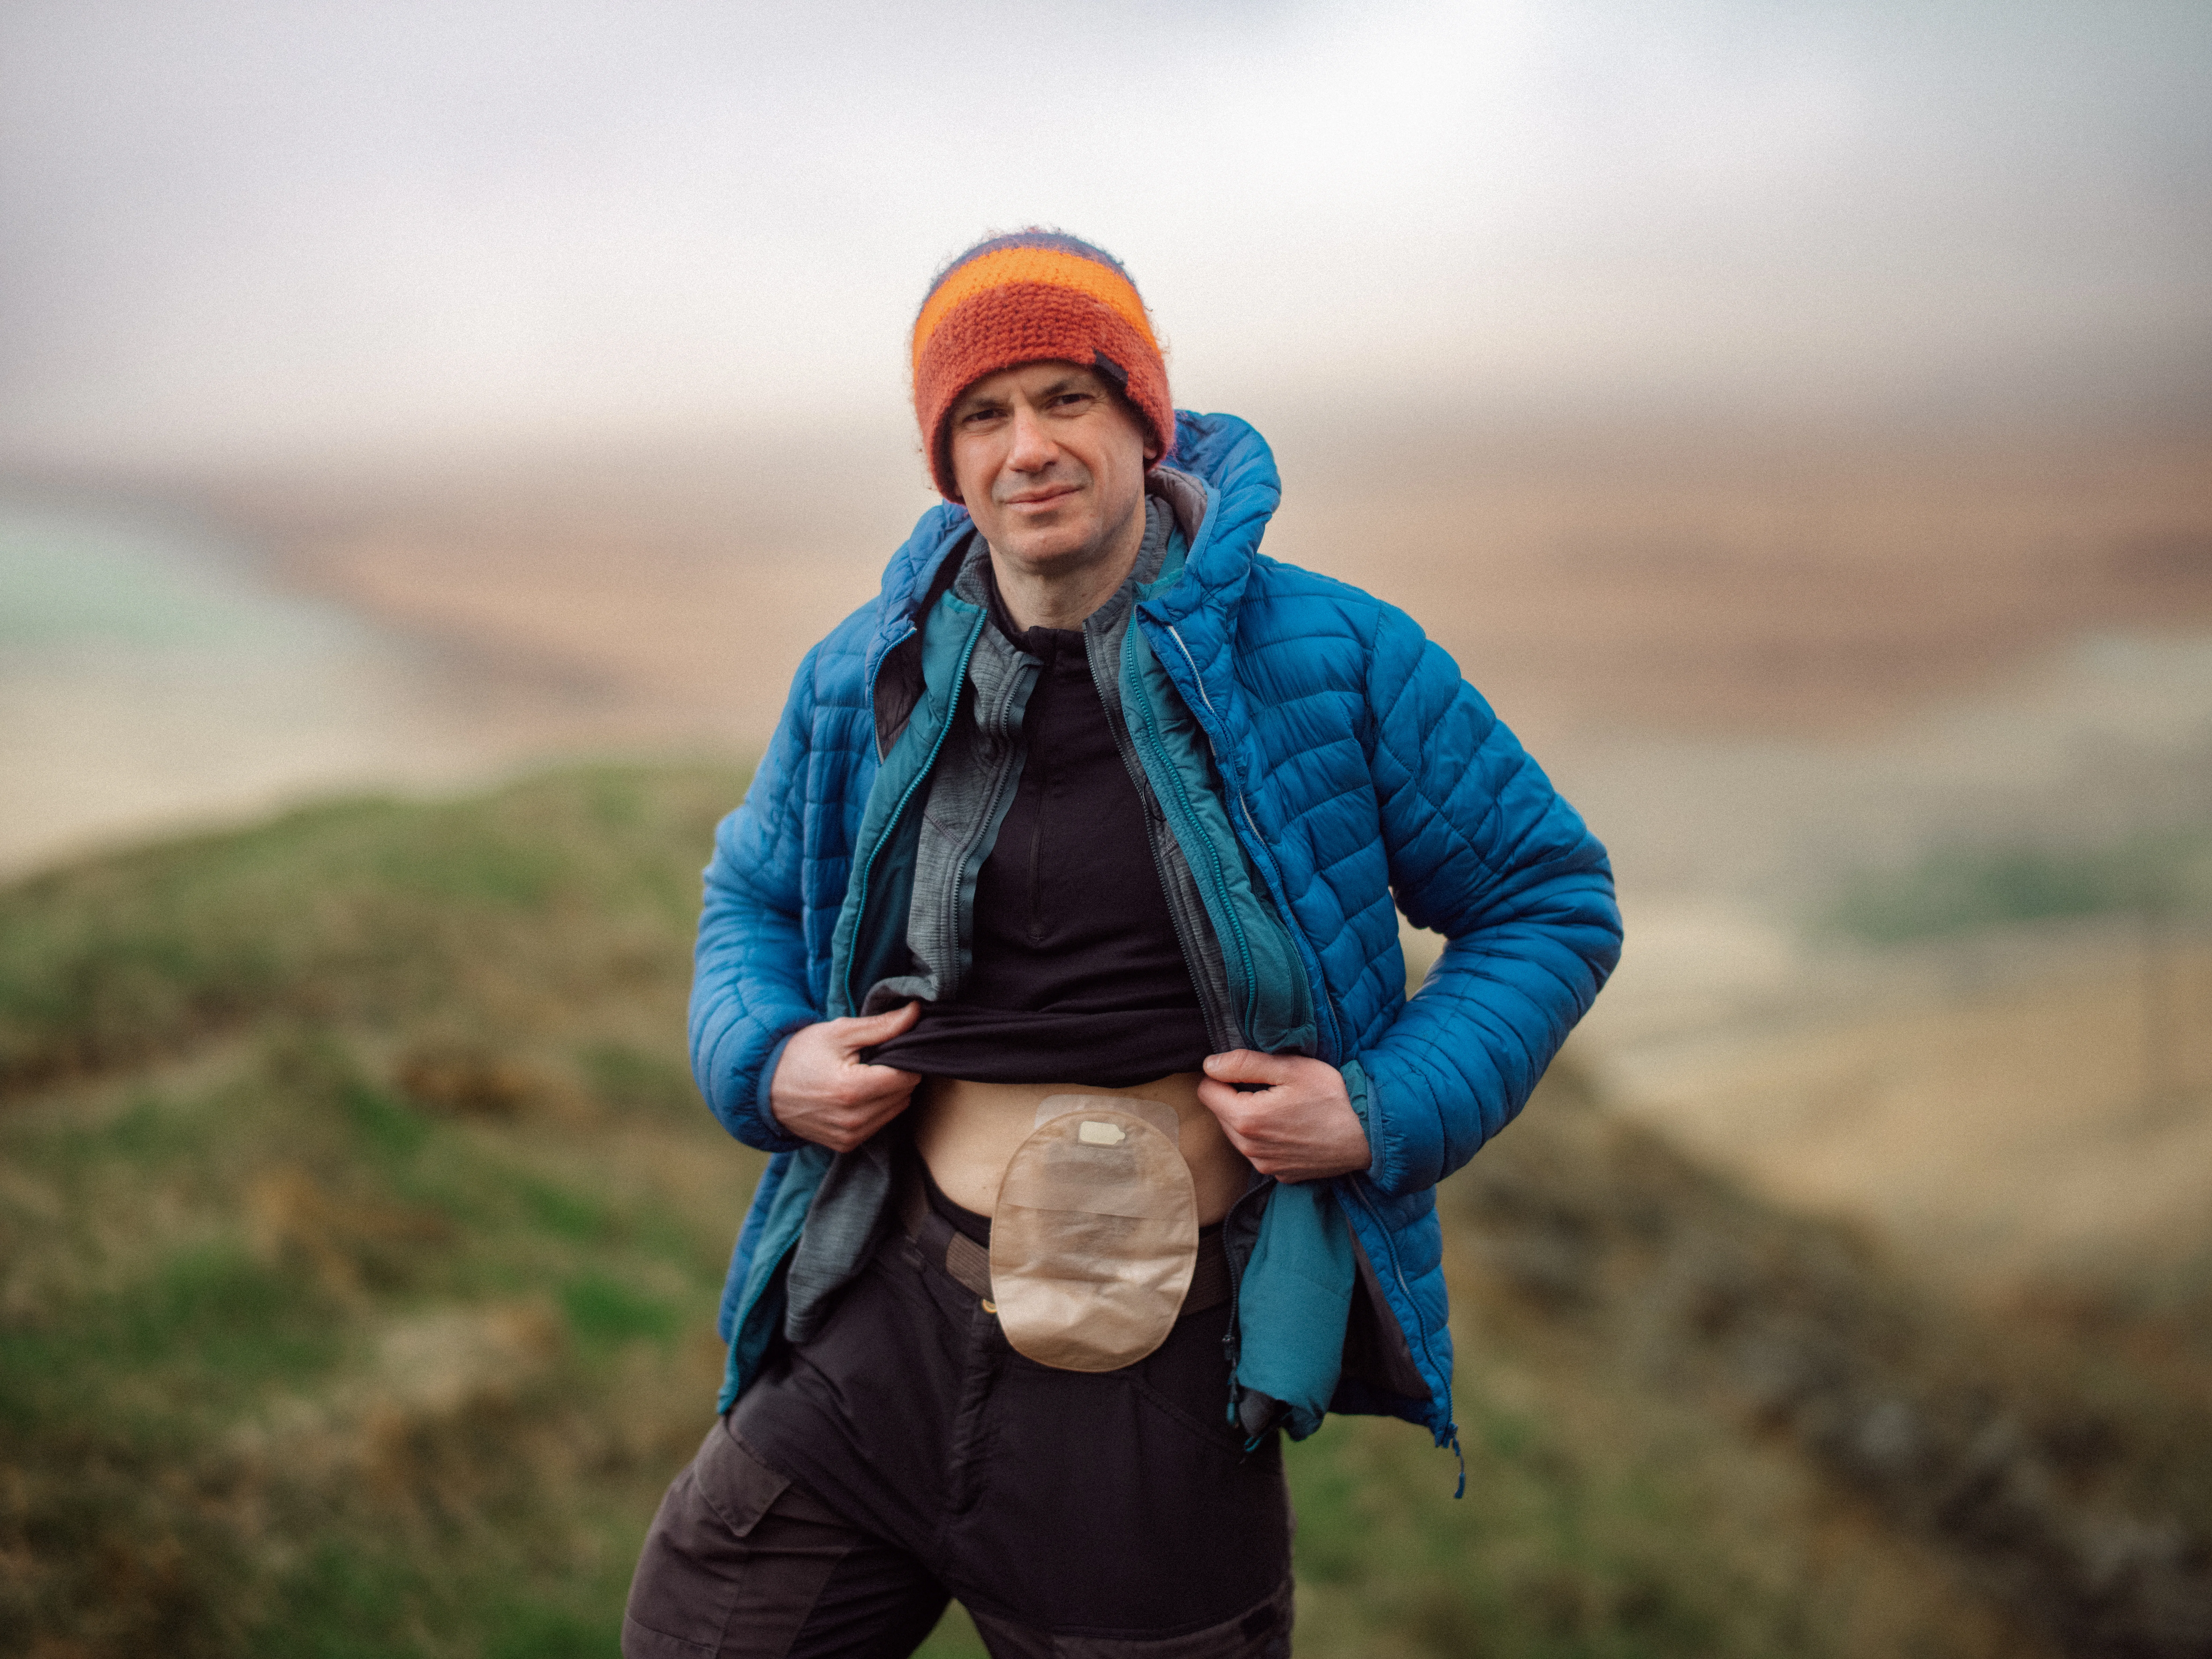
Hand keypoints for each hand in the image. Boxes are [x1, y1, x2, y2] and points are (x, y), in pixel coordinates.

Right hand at [767, 1002, 922, 1152]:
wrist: (764, 1087)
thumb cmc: (800, 1054)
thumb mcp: (839, 1032)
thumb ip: (881, 1026)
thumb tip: (916, 1012)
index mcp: (853, 1090)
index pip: (907, 1076)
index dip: (906, 1058)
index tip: (892, 1047)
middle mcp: (853, 1119)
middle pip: (904, 1093)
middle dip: (897, 1073)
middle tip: (875, 1060)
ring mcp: (849, 1135)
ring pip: (895, 1110)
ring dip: (889, 1092)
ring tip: (864, 1075)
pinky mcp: (845, 1145)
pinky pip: (879, 1125)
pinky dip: (876, 1108)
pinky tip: (857, 1094)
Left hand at [1196, 1050, 1370, 1183]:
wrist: (1369, 1134)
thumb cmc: (1334, 1096)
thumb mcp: (1290, 1068)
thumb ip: (1244, 1064)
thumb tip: (1209, 1064)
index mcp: (1246, 1118)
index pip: (1206, 1091)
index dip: (1222, 1076)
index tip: (1247, 1072)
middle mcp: (1249, 1148)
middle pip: (1220, 1114)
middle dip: (1235, 1097)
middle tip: (1271, 1087)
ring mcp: (1265, 1165)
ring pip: (1238, 1134)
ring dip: (1250, 1118)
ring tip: (1283, 1106)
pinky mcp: (1281, 1175)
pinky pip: (1259, 1152)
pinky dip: (1267, 1138)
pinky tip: (1292, 1127)